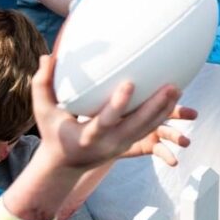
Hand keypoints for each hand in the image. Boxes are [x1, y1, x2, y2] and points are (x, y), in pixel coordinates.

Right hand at [31, 56, 195, 170]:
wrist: (65, 163)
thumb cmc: (53, 132)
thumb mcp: (43, 111)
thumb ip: (42, 84)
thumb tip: (47, 56)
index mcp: (87, 136)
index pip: (106, 121)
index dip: (119, 104)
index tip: (130, 83)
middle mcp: (108, 143)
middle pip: (137, 126)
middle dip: (155, 107)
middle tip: (171, 85)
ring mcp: (121, 145)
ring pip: (148, 128)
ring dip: (165, 110)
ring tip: (177, 87)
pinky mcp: (129, 144)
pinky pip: (149, 129)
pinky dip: (162, 114)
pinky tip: (174, 97)